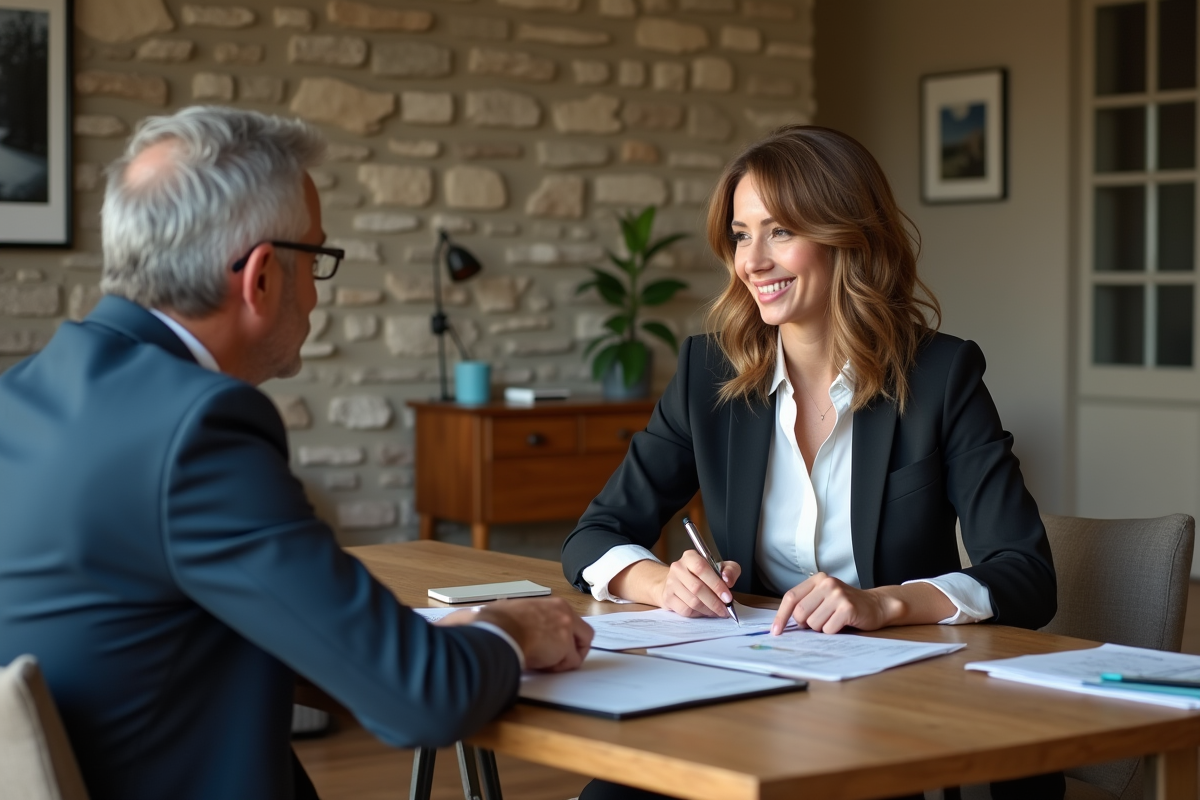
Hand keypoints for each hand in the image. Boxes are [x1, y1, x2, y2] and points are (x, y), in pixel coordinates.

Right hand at [440, 597, 592, 671]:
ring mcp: (565, 625)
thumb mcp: (494, 615)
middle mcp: (560, 610)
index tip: (545, 647)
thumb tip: (445, 625)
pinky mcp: (565, 643)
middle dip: (570, 648)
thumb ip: (486, 619)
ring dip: (564, 659)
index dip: (556, 637)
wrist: (494, 633)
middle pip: (582, 632)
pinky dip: (558, 668)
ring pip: (579, 648)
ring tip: (543, 662)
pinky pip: (571, 662)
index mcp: (546, 602)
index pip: (564, 620)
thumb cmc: (490, 626)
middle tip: (551, 659)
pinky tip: (541, 664)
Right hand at [657, 551, 741, 617]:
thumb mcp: (720, 567)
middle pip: (697, 588)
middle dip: (714, 602)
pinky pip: (685, 610)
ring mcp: (671, 583)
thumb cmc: (702, 575)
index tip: (727, 597)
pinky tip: (705, 612)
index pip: (701, 569)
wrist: (678, 581)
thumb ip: (730, 570)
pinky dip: (698, 614)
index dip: (716, 584)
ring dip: (708, 610)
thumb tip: (728, 580)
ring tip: (717, 611)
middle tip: (725, 609)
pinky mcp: (668, 598)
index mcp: (690, 557)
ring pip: (692, 601)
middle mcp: (678, 568)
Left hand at [771, 573, 896, 634]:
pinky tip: (842, 624)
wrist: (875, 605)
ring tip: (833, 620)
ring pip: (813, 623)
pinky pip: (828, 629)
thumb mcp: (823, 598)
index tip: (775, 631)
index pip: (791, 597)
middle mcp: (827, 584)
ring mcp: (838, 595)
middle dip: (806, 624)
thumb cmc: (844, 605)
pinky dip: (832, 632)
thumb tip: (782, 624)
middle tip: (819, 622)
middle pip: (800, 613)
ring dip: (821, 628)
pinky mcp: (847, 608)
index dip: (781, 616)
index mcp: (817, 579)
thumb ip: (805, 604)